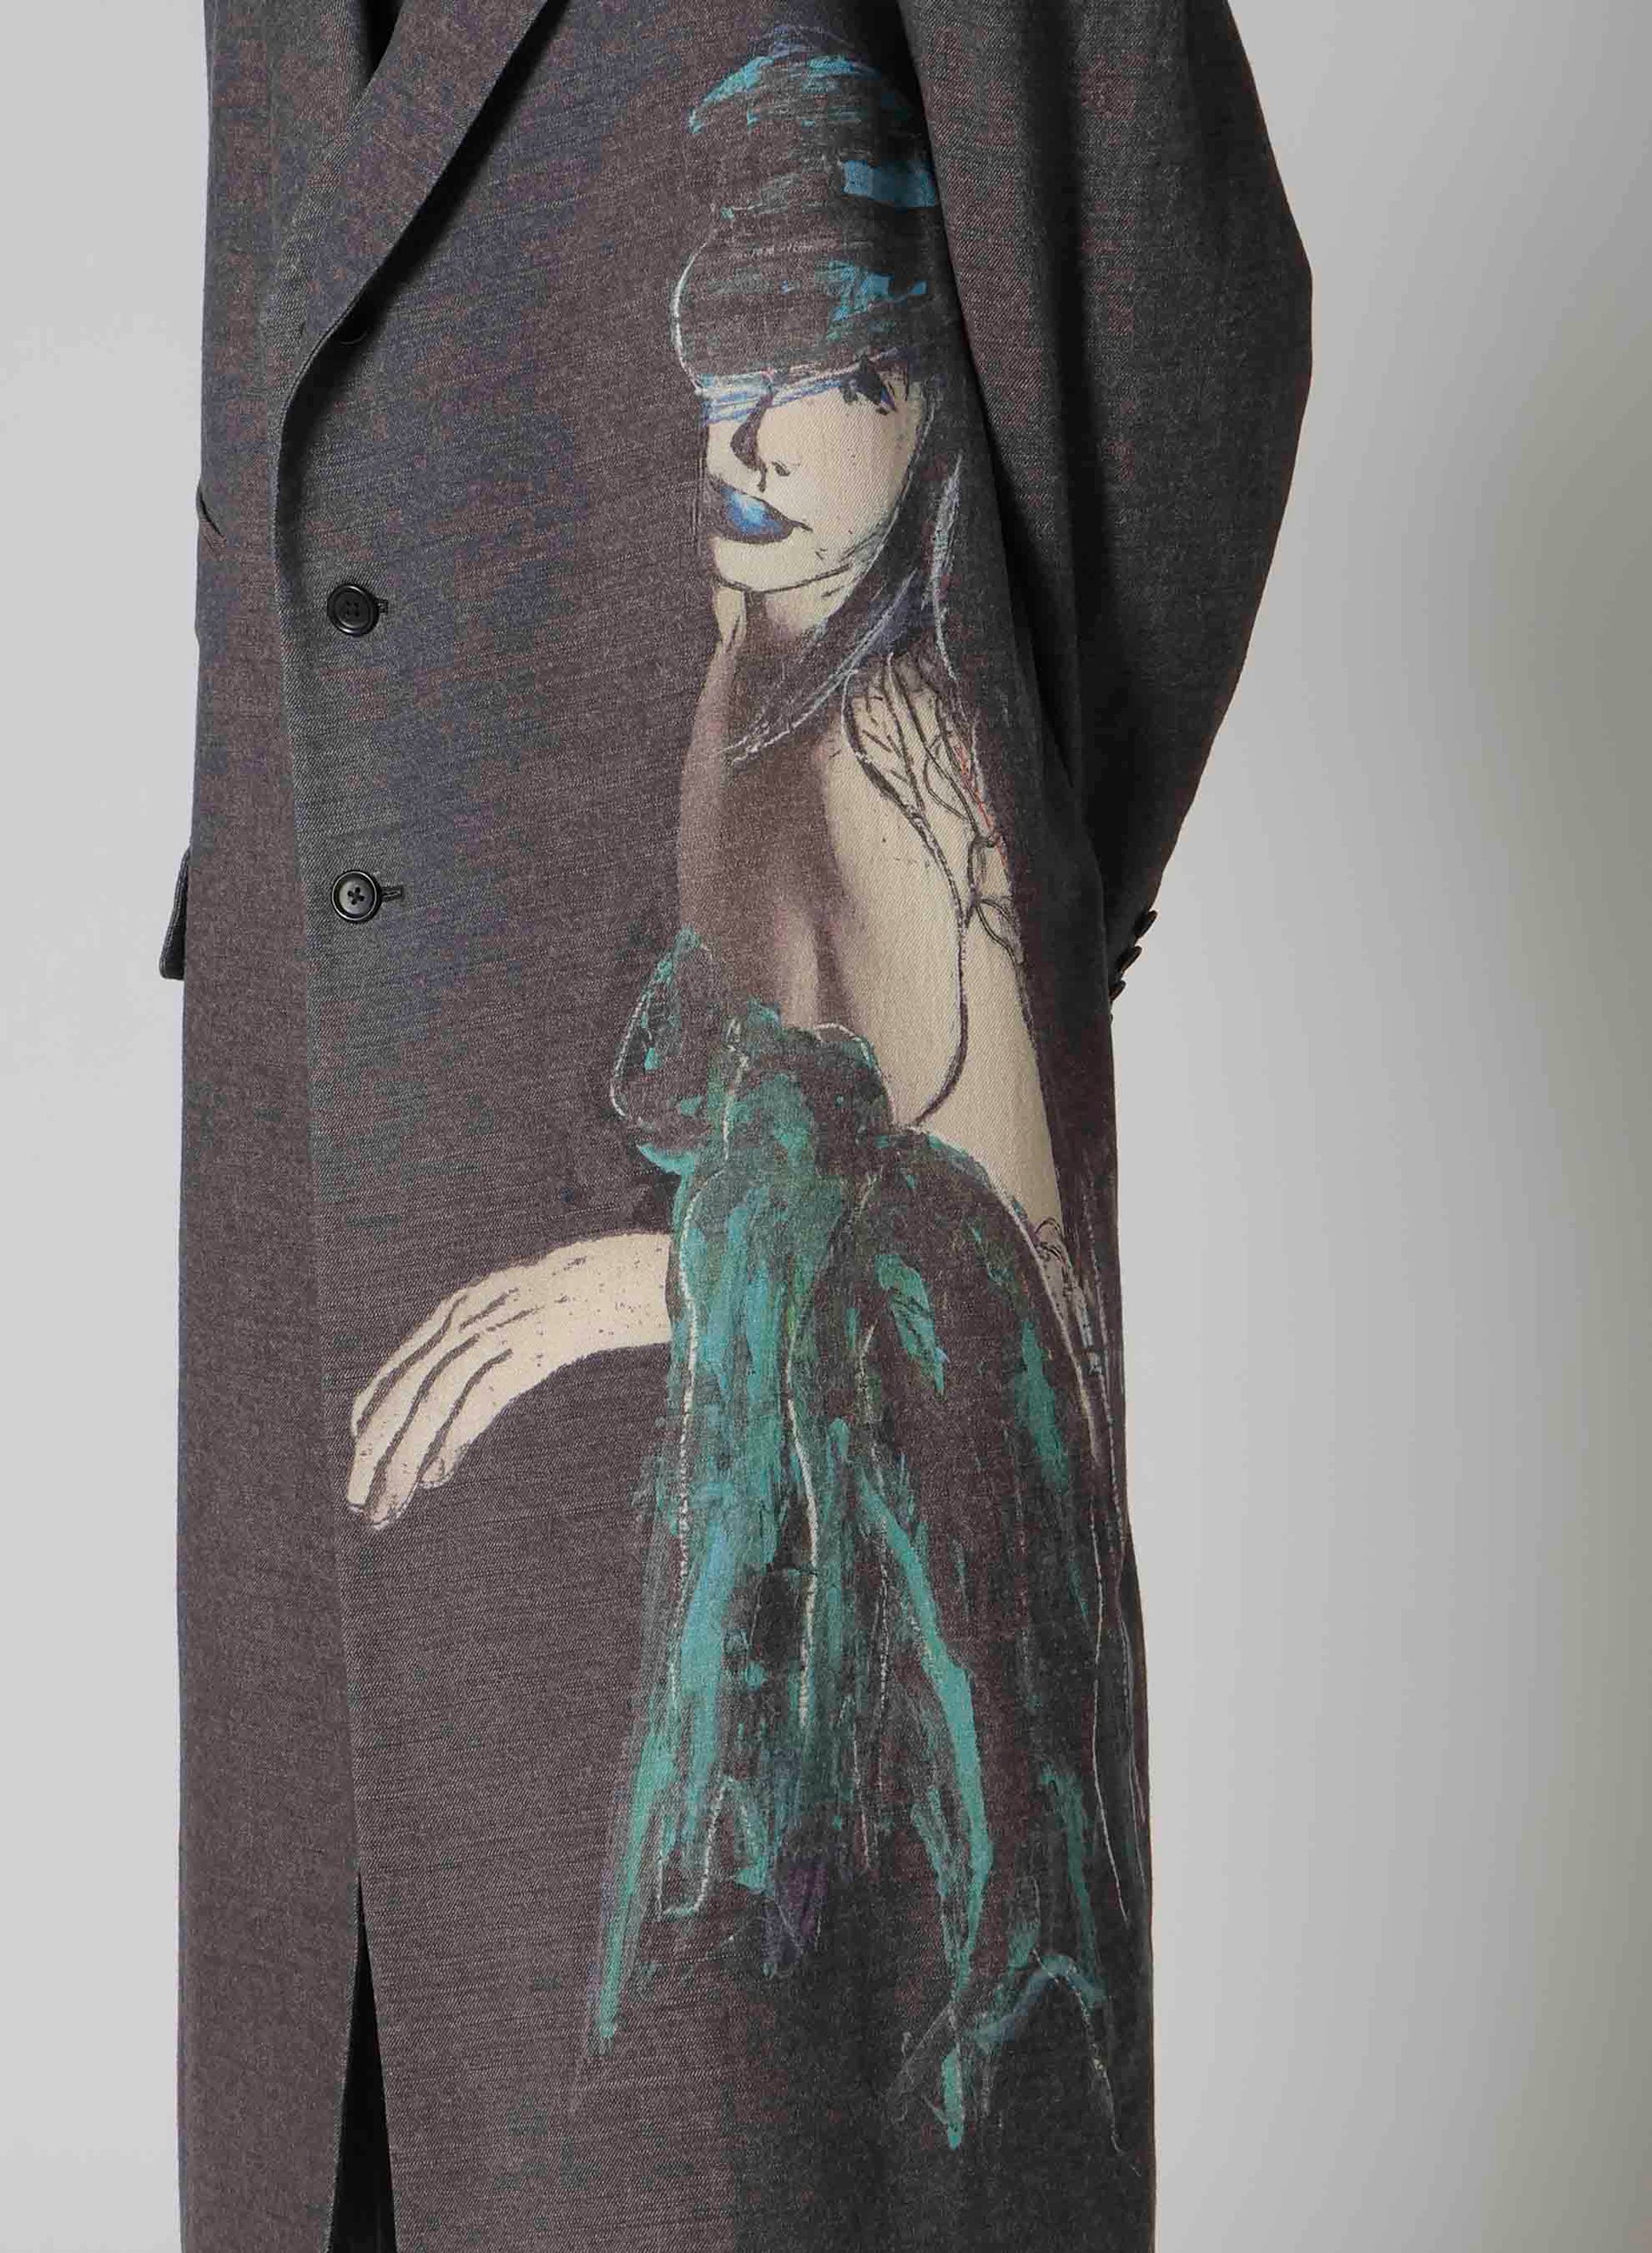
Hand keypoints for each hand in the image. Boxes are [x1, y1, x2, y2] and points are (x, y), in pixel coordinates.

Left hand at [345, 1231, 670, 1528]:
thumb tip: (441, 1441)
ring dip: (404, 1460)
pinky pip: (478, 1400)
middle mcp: (460, 1325)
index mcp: (450, 1316)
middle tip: (356, 1502)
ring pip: (431, 1405)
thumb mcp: (501, 1320)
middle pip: (402, 1396)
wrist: (603, 1277)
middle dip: (373, 1454)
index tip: (362, 1463)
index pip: (393, 1376)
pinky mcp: (523, 1351)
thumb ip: (471, 1362)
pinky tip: (435, 1477)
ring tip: (388, 1505)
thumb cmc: (557, 1309)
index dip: (370, 1422)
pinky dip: (452, 1439)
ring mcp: (491, 1337)